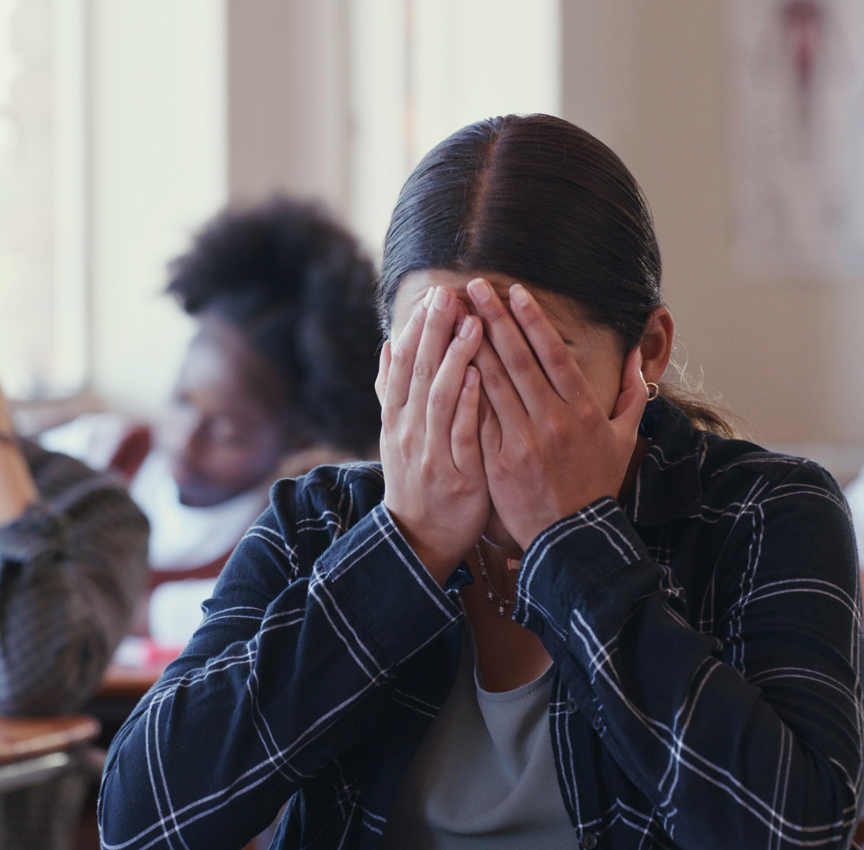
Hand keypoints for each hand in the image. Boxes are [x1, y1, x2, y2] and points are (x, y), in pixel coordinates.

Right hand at [378, 286, 489, 582]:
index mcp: (397, 420)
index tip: (433, 296)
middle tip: (449, 295)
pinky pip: (460, 435)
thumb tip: (385, 347)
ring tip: (472, 324)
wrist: (420, 540)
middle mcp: (408, 432)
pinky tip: (478, 377)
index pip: (403, 365)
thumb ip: (393, 393)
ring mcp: (431, 453)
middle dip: (434, 332)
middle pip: (419, 374)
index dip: (417, 330)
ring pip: (439, 399)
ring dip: (454, 358)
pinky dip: (467, 404)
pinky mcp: (456, 475)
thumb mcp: (397, 436)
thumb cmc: (418, 480)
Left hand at [467, 280, 647, 548]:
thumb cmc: (597, 485)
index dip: (533, 320)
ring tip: (453, 316)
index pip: (554, 354)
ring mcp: (523, 441)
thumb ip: (632, 396)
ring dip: (471, 345)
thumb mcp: (624, 440)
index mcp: (583, 411)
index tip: (515, 291)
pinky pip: (477, 417)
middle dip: (494, 319)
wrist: (572, 537)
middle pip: (518, 359)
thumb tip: (638, 357)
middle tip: (473, 287)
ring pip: (492, 382)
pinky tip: (447, 363)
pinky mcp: (498, 461)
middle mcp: (552, 421)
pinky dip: (463, 388)